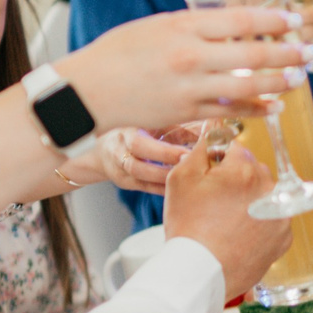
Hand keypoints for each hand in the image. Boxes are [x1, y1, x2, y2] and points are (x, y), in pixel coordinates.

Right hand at [54, 8, 304, 133]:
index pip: (240, 19)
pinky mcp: (186, 112)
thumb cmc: (117, 53)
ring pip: (248, 85)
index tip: (293, 19)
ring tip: (299, 79)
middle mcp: (190, 56)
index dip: (273, 20)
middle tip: (309, 52)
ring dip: (280, 82)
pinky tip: (274, 106)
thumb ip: (193, 26)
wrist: (86, 92)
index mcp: (182, 27)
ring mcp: (189, 87)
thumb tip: (229, 24)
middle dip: (287, 53)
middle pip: (253, 54)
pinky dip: (256, 107)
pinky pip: (231, 110)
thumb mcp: (156, 26)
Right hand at [72, 126, 202, 195]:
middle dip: (164, 170)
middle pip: (137, 166)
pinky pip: (144, 188)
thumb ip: (176, 128)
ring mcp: (119, 170)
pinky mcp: (125, 183)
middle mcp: (118, 152)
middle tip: (189, 169)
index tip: (187, 155)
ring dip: (164, 181)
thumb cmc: (135, 130)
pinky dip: (162, 189)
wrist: (104, 147)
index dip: (164, 152)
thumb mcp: (151, 123)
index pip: (140, 144)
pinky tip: (179, 189)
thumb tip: (207, 132)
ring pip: (140, 179)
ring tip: (186, 179)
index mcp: (125, 133)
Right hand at [161, 146, 289, 293]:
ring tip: (226, 223)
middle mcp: (269, 187)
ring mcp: (281, 214)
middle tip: (214, 205)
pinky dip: (260, 225)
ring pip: (265, 196)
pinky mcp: (284, 237)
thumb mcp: (180, 178)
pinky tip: (239, 235)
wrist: (200, 272)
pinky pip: (273, 220)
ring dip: (250, 203)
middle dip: (237, 182)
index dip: (218, 165)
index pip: (235, 151)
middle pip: (253, 172)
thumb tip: (214, 128)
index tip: (209, 181)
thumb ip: (201, 147)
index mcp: (244, 168)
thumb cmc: (188, 226)